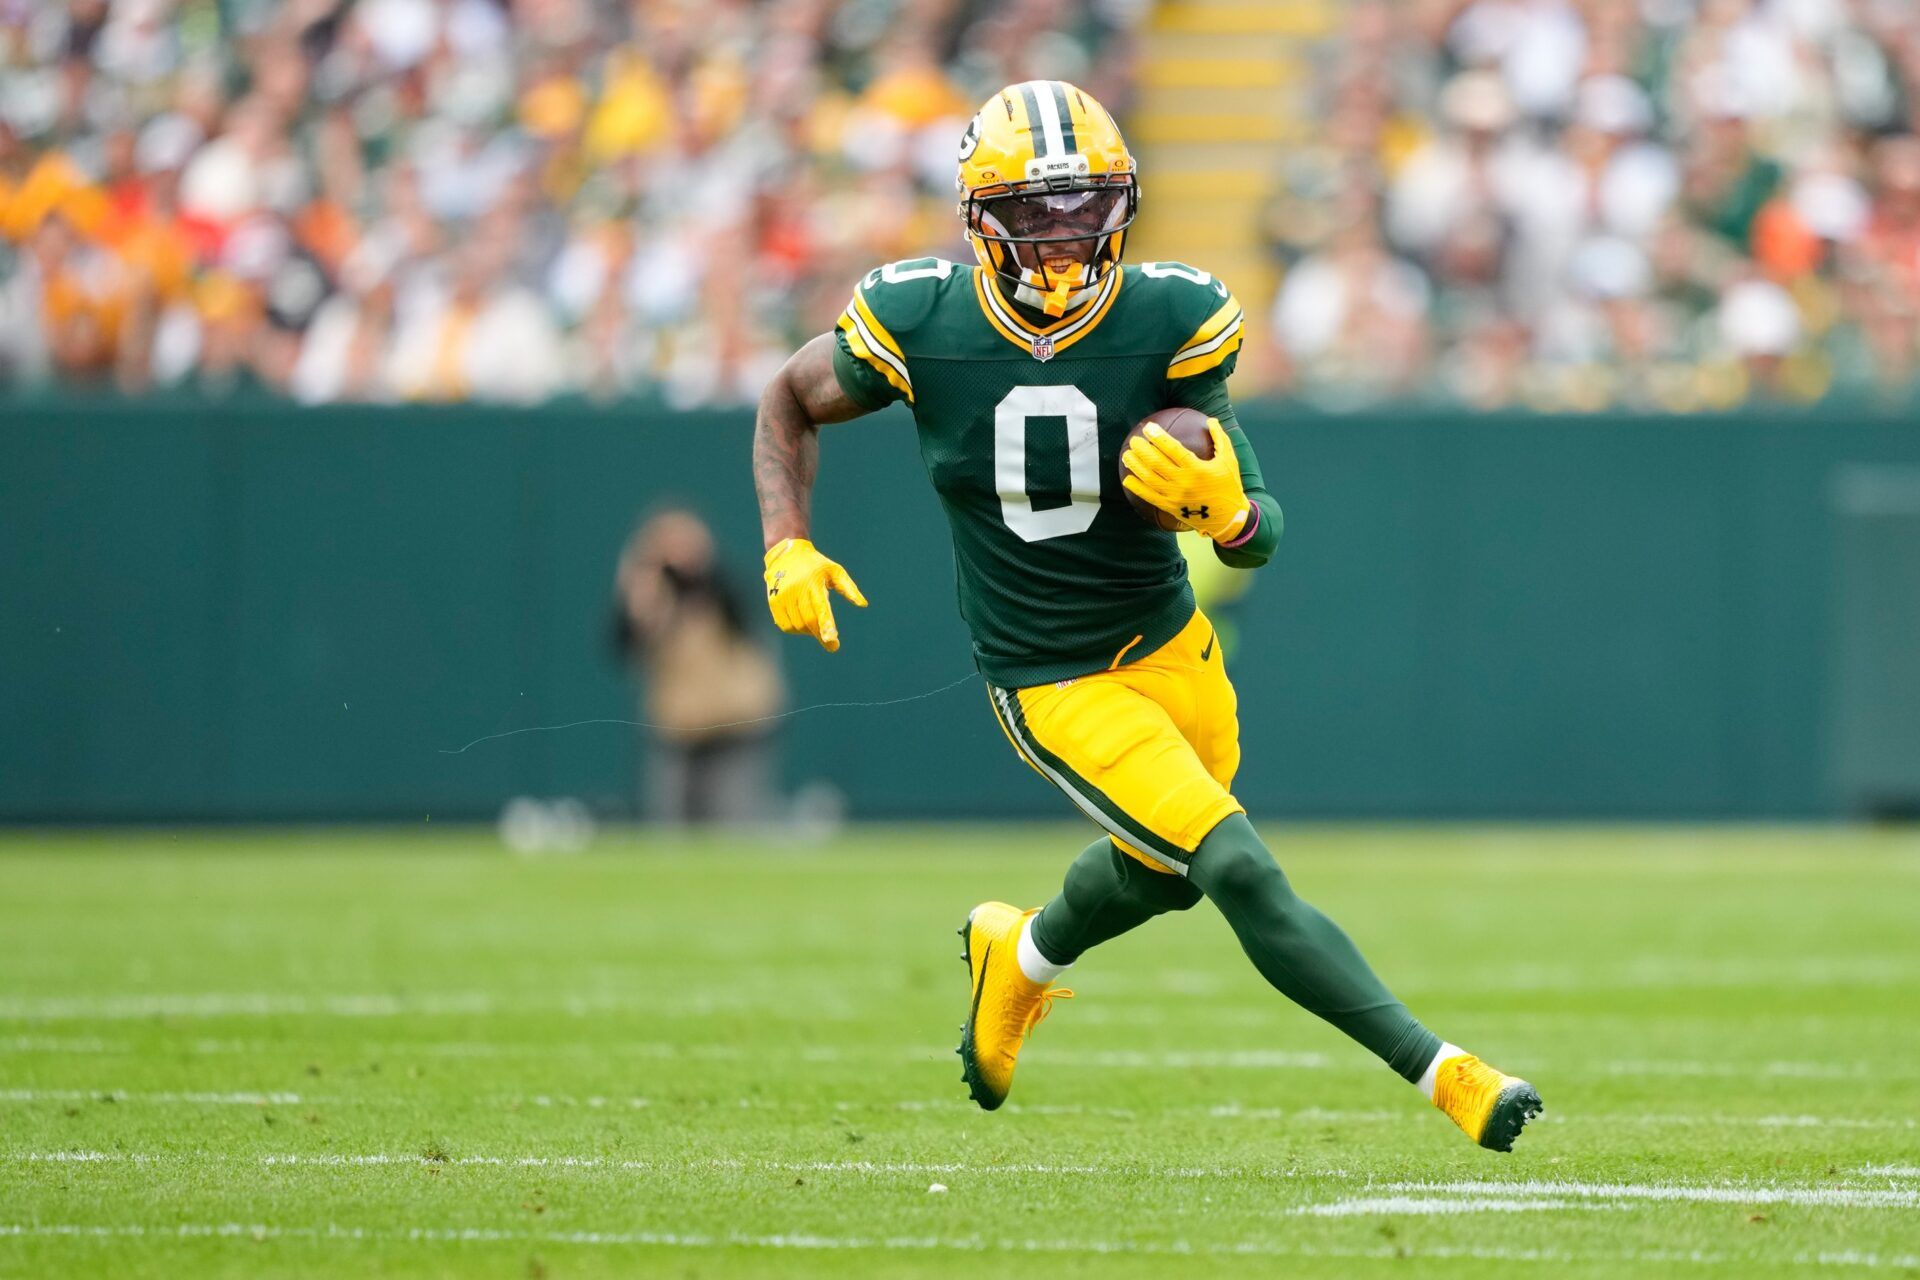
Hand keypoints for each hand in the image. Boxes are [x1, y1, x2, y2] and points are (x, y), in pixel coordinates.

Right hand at [763, 538, 866, 651]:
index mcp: (813, 583)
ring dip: (809, 631)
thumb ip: (849, 588)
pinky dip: (796, 629)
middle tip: (831, 641)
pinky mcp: (773, 602)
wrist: (786, 553)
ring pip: (797, 626)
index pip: (820, 608)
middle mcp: (796, 590)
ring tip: (815, 623)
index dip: (826, 626)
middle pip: (809, 621)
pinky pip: (785, 625)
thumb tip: (863, 604)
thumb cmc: (816, 565)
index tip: (832, 642)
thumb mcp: (835, 571)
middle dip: (821, 634)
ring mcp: (782, 596)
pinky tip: (802, 622)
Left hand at [1120, 419, 1249, 541]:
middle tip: (1133, 440)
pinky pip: (1149, 497)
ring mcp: (1175, 496)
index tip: (1148, 428)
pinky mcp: (1170, 508)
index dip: (1158, 437)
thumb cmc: (1229, 485)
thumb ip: (1219, 438)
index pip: (1173, 449)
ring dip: (1135, 466)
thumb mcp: (1229, 460)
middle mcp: (1183, 482)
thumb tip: (1211, 420)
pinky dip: (1137, 488)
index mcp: (1197, 469)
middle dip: (1142, 450)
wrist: (1228, 518)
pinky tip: (1127, 480)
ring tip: (1126, 454)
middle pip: (1156, 463)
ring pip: (1149, 479)